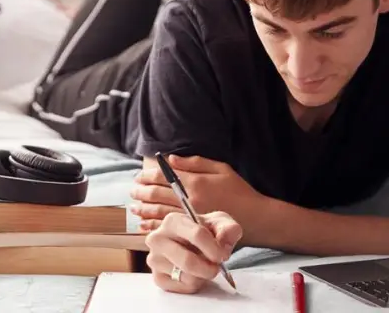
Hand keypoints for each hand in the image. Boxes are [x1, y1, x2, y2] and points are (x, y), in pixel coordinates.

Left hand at [131, 155, 267, 236]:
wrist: (255, 218)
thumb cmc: (240, 191)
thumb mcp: (222, 169)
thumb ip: (195, 162)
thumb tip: (172, 159)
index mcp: (195, 182)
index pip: (163, 176)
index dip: (148, 175)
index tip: (140, 176)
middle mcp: (189, 199)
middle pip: (156, 194)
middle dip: (141, 191)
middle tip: (133, 190)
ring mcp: (190, 216)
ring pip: (158, 212)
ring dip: (143, 209)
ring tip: (134, 207)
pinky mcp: (192, 230)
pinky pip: (168, 228)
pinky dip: (153, 226)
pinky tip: (145, 224)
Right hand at [145, 211, 242, 293]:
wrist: (195, 243)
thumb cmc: (207, 231)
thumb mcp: (221, 223)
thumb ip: (229, 229)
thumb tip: (223, 245)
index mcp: (172, 220)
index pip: (197, 235)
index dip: (215, 248)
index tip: (223, 255)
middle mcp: (157, 238)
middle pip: (188, 261)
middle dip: (209, 268)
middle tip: (216, 267)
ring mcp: (154, 259)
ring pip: (186, 276)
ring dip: (202, 276)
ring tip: (204, 266)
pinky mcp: (157, 277)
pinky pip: (182, 287)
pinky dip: (194, 284)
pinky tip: (194, 273)